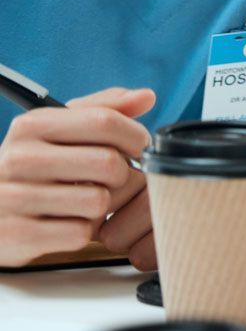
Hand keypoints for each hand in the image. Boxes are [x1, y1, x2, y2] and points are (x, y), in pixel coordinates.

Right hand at [0, 87, 152, 267]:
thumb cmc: (35, 167)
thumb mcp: (60, 130)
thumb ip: (103, 110)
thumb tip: (147, 96)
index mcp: (31, 125)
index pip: (105, 122)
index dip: (135, 136)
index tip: (138, 147)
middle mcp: (18, 158)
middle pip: (108, 164)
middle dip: (122, 175)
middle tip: (111, 180)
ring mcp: (12, 198)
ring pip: (98, 201)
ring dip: (101, 206)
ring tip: (83, 202)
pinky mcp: (16, 234)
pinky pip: (79, 233)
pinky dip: (82, 231)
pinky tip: (65, 223)